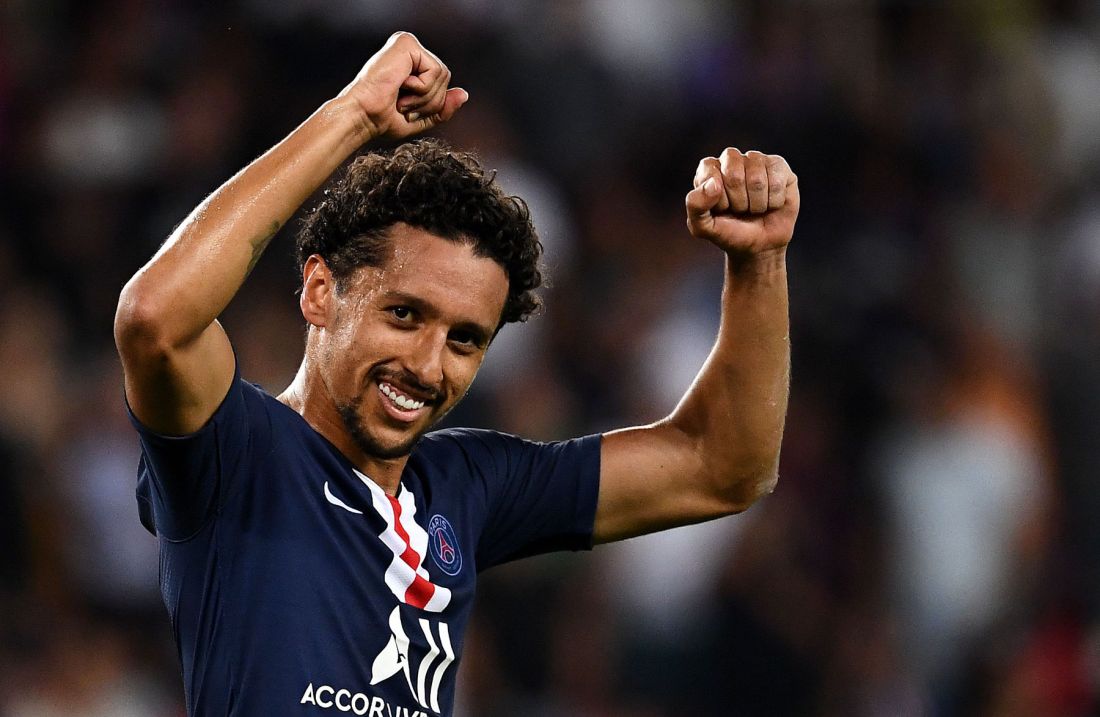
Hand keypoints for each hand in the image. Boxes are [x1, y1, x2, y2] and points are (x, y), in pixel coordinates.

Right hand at [339, 31, 468, 140]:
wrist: (364, 117)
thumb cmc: (383, 119)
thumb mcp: (421, 118)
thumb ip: (443, 107)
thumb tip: (464, 94)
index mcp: (411, 64)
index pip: (442, 82)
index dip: (432, 103)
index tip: (405, 109)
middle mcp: (410, 51)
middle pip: (446, 77)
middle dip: (430, 101)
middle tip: (404, 105)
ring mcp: (408, 44)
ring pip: (443, 75)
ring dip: (424, 97)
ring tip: (401, 98)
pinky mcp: (407, 43)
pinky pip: (435, 70)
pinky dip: (421, 88)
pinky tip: (401, 86)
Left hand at [685, 149, 798, 257]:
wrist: (759, 246)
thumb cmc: (729, 233)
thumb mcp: (703, 227)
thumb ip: (696, 206)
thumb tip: (713, 183)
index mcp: (709, 169)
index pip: (710, 173)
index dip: (718, 198)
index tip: (722, 209)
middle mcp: (732, 160)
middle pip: (734, 174)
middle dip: (738, 202)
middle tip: (740, 210)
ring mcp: (757, 160)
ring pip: (757, 179)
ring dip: (756, 204)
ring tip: (754, 208)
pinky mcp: (779, 166)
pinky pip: (777, 181)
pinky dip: (773, 201)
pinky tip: (771, 204)